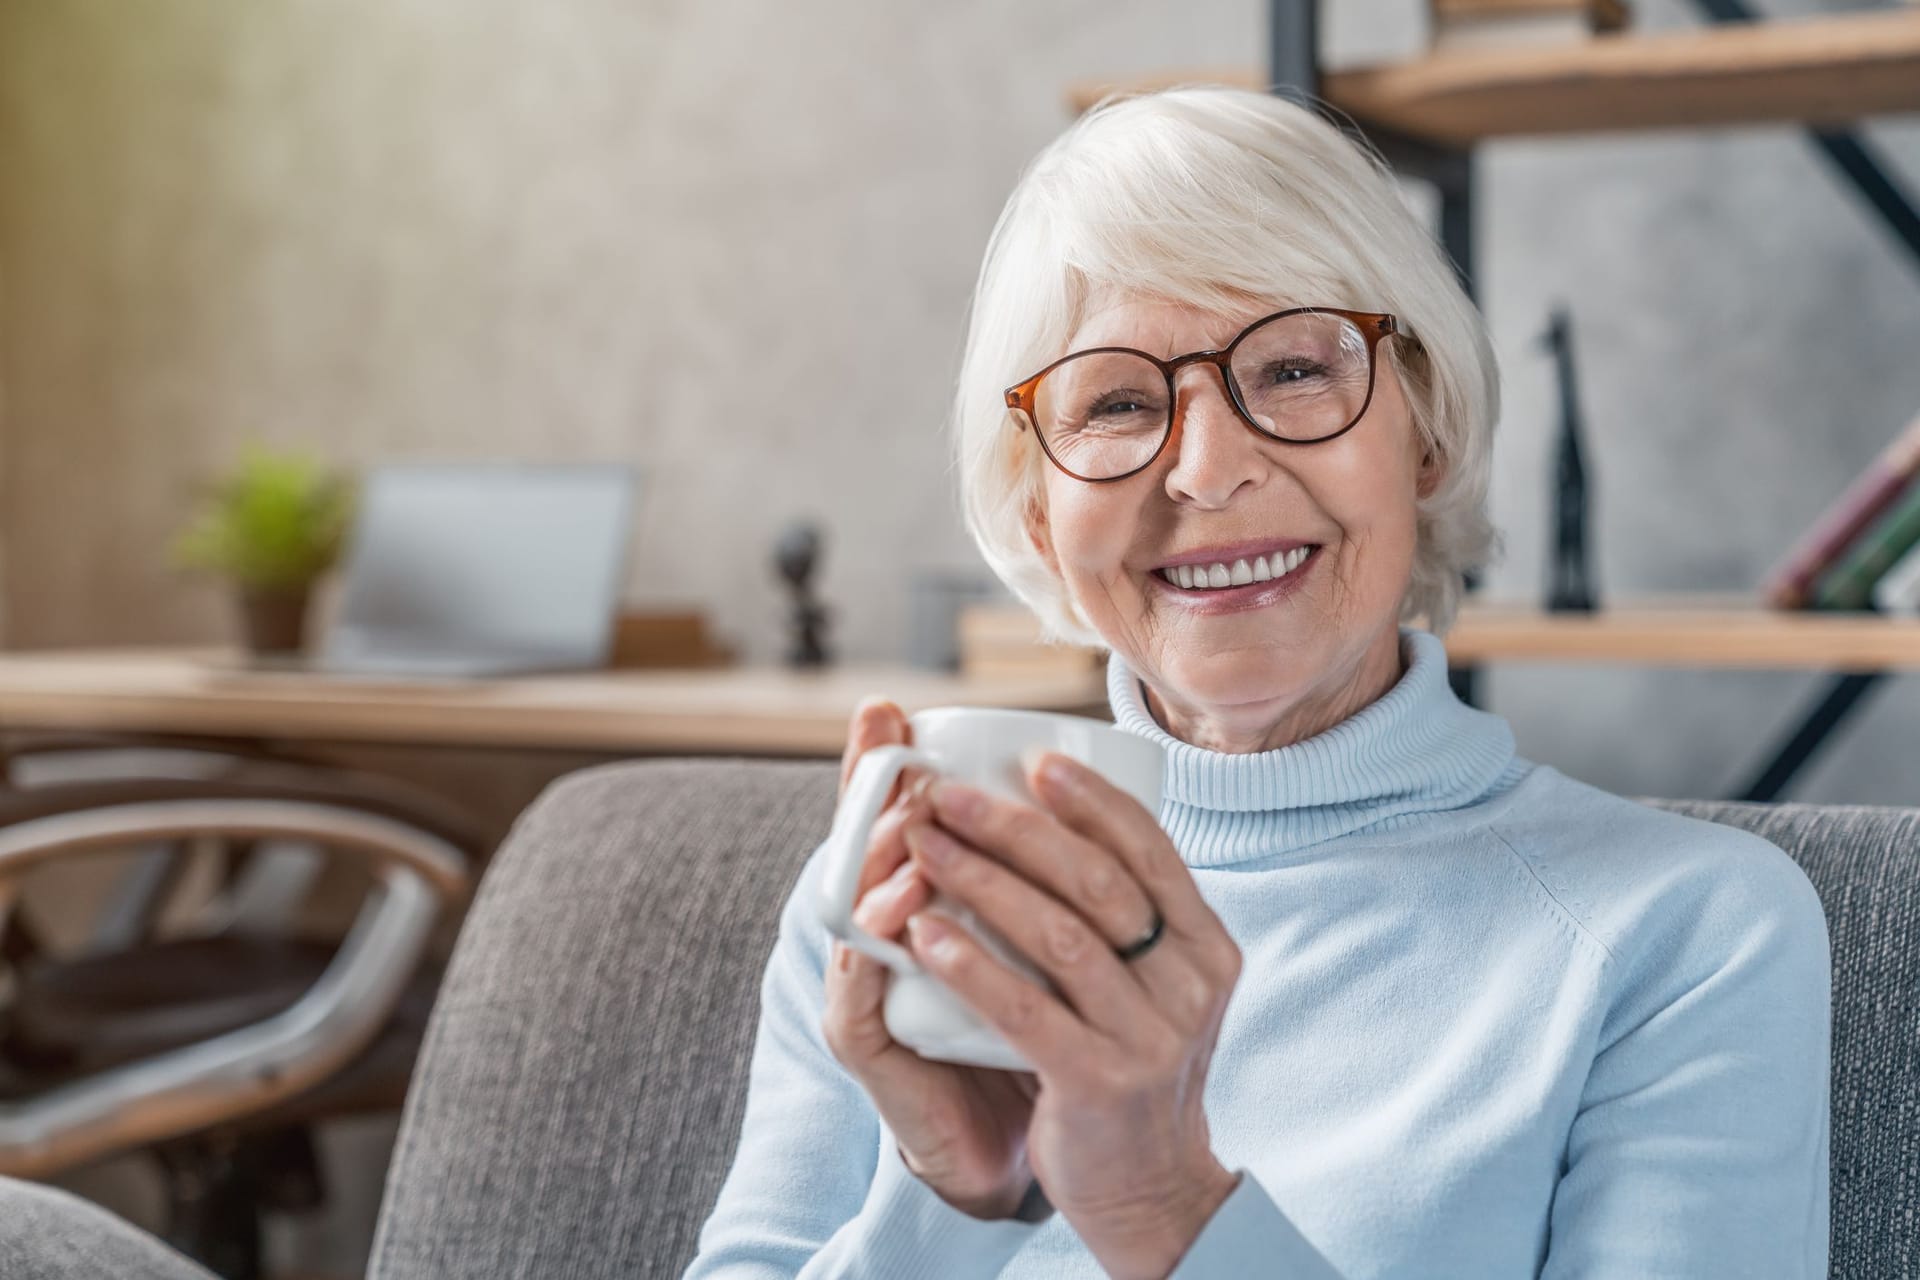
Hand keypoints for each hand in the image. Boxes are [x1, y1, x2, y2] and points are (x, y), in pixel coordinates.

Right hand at [820, 698, 1045, 1220]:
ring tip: (913, 818)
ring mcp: (865, 988)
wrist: (1017, 1152)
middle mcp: (879, 939)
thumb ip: (1050, 885)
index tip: (889, 709)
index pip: (888, 822)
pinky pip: (865, 984)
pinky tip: (912, 910)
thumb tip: (1097, 798)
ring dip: (879, 856)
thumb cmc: (1037, 1036)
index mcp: (918, 906)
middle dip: (872, 790)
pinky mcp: (865, 1045)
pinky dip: (887, 943)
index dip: (879, 765)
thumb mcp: (1047, 949)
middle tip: (896, 744)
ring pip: (854, 907)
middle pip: (856, 849)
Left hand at [899, 750, 1242, 1279]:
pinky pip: (1025, 1009)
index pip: (1150, 850)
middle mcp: (1190, 985)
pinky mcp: (1099, 1082)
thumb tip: (1061, 816)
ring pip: (1059, 935)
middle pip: (1097, 881)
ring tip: (923, 845)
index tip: (1032, 761)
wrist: (1149, 1188)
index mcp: (1207, 946)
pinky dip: (971, 964)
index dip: (1091, 799)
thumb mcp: (1160, 985)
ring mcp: (1149, 1035)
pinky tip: (924, 933)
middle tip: (944, 795)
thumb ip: (1133, 917)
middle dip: (1014, 827)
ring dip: (981, 881)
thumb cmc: (1131, 1063)